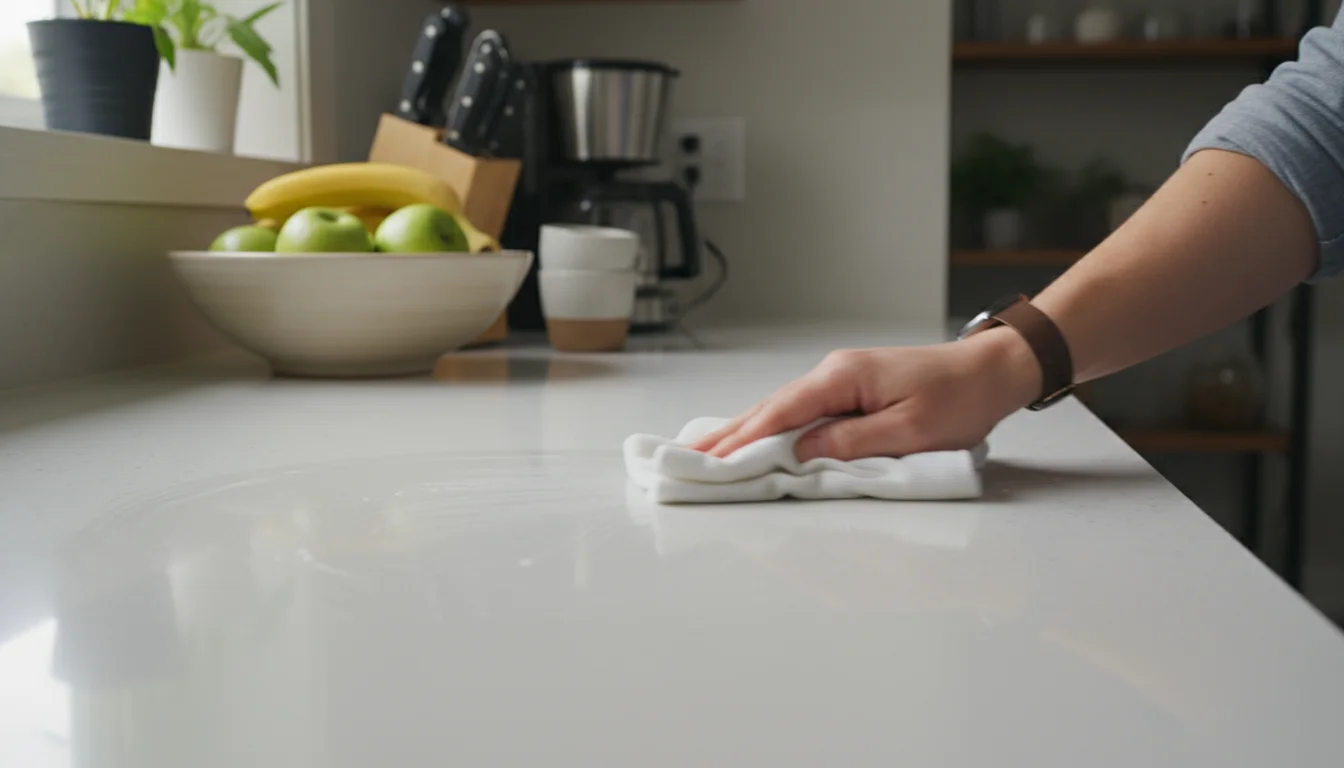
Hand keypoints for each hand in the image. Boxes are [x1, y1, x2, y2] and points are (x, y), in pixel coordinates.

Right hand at [689, 328, 1043, 460]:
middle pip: (771, 408)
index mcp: (843, 378)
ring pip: (783, 409)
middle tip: (691, 459)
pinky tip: (757, 437)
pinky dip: (774, 427)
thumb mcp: (909, 431)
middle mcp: (834, 372)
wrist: (992, 370)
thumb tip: (801, 453)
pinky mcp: (851, 388)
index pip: (781, 412)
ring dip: (747, 432)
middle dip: (730, 435)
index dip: (742, 439)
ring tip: (711, 453)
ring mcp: (841, 378)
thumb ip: (851, 443)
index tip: (710, 459)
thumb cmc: (960, 399)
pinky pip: (802, 410)